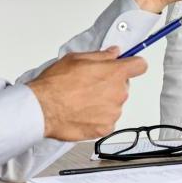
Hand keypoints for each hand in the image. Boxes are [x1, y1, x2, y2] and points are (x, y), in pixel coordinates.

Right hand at [26, 47, 145, 139]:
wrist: (42, 109)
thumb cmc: (55, 85)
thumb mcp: (76, 58)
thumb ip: (100, 56)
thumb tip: (113, 53)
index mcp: (114, 73)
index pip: (139, 65)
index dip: (133, 64)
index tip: (128, 66)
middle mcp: (118, 93)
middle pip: (123, 86)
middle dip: (110, 84)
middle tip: (90, 85)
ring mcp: (113, 112)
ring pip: (114, 104)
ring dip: (104, 102)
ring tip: (82, 100)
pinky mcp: (105, 128)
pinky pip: (107, 120)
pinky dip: (98, 118)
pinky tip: (82, 113)